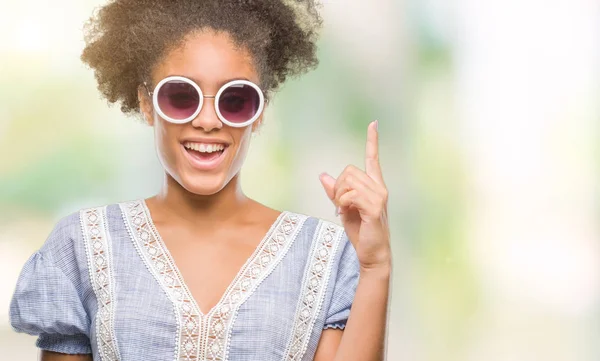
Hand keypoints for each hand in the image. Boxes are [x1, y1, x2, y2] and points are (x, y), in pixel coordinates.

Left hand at [319, 120, 390, 270]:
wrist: (372, 253)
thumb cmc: (361, 232)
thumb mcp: (344, 209)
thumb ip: (336, 192)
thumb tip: (324, 176)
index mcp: (374, 185)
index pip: (373, 159)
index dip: (372, 141)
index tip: (373, 124)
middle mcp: (379, 187)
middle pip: (349, 171)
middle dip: (338, 187)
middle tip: (340, 205)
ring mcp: (379, 196)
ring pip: (348, 182)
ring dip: (339, 196)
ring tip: (345, 210)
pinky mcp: (375, 207)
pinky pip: (350, 195)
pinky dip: (342, 203)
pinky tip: (346, 212)